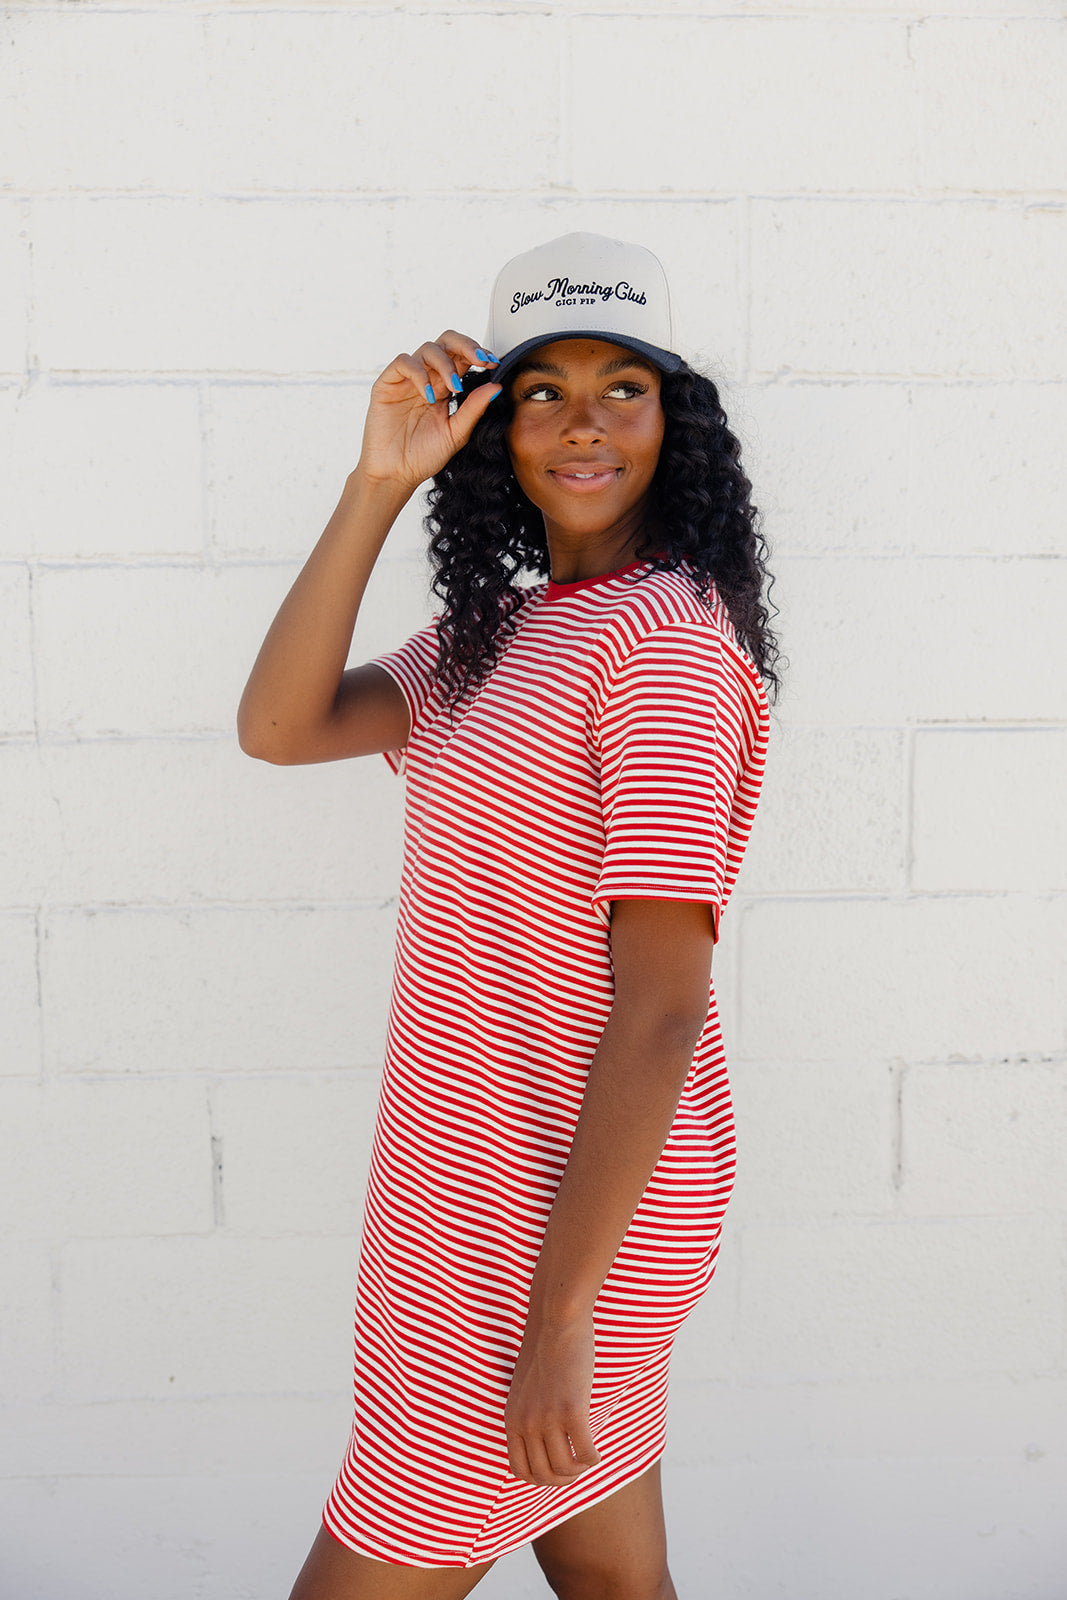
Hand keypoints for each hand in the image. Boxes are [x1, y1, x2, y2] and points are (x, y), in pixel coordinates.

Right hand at [355, 330, 500, 495]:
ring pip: (428, 348)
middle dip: (466, 346)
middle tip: (481, 359)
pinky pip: (403, 362)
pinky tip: (428, 395)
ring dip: (446, 364)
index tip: (493, 362)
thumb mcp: (456, 433)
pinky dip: (419, 373)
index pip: (462, 357)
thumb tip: (497, 386)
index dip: (478, 354)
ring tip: (454, 388)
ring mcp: (407, 380)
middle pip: (446, 342)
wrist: (396, 474)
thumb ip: (474, 409)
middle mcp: (427, 378)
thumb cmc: (424, 457)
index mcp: (445, 387)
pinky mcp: (387, 384)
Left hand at [504, 1312, 600, 1486]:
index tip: (557, 1472)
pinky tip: (597, 1449)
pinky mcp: (572, 1409)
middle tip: (578, 1469)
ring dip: (580, 1470)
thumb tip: (545, 1443)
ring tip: (588, 1457)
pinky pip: (585, 1452)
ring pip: (565, 1469)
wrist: (557, 1319)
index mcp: (511, 1418)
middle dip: (563, 1480)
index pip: (519, 1471)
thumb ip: (529, 1415)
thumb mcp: (526, 1389)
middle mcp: (526, 1422)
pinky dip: (594, 1458)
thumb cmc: (546, 1349)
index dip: (541, 1479)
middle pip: (544, 1476)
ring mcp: (548, 1417)